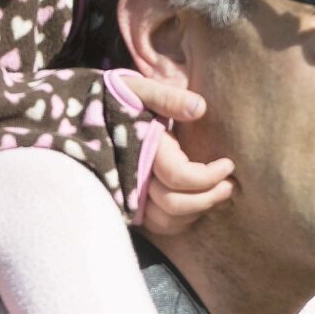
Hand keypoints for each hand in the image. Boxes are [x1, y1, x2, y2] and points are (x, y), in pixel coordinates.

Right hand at [113, 74, 232, 234]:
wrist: (84, 113)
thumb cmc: (116, 97)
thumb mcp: (139, 88)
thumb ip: (167, 97)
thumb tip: (200, 108)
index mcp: (140, 149)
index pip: (178, 176)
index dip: (209, 176)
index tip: (228, 164)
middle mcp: (131, 177)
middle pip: (173, 205)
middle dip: (208, 198)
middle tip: (230, 185)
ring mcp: (127, 194)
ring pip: (166, 220)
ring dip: (196, 212)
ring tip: (218, 194)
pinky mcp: (129, 203)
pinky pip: (157, 224)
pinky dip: (180, 220)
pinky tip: (196, 202)